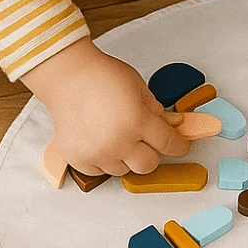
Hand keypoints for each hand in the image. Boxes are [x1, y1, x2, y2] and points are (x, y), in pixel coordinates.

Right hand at [22, 36, 190, 175]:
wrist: (67, 77)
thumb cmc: (101, 76)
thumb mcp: (139, 87)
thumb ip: (157, 110)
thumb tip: (173, 125)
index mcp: (137, 121)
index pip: (168, 144)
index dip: (179, 145)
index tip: (181, 145)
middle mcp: (118, 142)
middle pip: (148, 165)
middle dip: (151, 153)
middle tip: (144, 139)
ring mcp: (97, 153)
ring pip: (124, 170)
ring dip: (126, 156)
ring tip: (115, 134)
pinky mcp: (79, 159)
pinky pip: (101, 171)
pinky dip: (104, 160)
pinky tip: (100, 139)